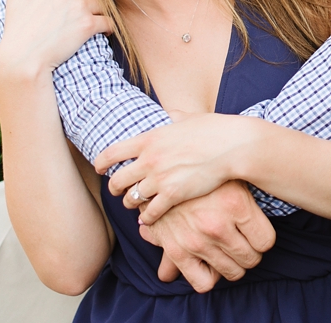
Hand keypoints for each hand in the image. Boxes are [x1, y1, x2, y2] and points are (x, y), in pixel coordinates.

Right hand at [0, 0, 112, 82]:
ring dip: (101, 12)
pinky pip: (109, 21)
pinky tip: (103, 32)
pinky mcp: (89, 25)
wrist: (23, 58)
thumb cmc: (17, 29)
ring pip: (102, 3)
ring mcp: (81, 7)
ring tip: (96, 20)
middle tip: (88, 9)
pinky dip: (109, 27)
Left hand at [97, 113, 266, 223]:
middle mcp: (149, 160)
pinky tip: (148, 218)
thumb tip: (169, 113)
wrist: (231, 146)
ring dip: (131, 203)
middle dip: (114, 187)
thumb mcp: (188, 118)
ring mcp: (160, 179)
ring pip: (132, 199)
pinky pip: (150, 212)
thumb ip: (173, 117)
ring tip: (135, 204)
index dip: (100, 162)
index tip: (99, 168)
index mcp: (149, 139)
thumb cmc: (213, 129)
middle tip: (118, 190)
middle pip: (117, 180)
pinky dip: (147, 217)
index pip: (111, 153)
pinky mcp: (173, 195)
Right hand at [137, 180, 275, 290]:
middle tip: (243, 239)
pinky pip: (204, 282)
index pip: (266, 241)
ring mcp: (197, 241)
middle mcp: (217, 225)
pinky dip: (210, 277)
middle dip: (251, 251)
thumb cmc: (205, 173)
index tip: (256, 230)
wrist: (161, 171)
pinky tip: (211, 262)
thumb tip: (274, 205)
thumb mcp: (233, 176)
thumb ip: (252, 196)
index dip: (263, 237)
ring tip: (228, 249)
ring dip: (234, 263)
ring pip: (233, 272)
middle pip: (251, 258)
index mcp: (236, 204)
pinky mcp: (177, 252)